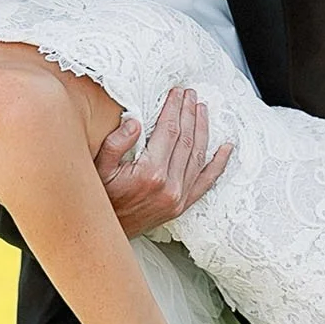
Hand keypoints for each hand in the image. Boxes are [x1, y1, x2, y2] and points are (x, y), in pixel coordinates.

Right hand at [96, 88, 231, 238]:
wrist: (106, 231)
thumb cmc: (100, 198)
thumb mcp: (97, 169)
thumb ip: (115, 144)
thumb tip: (135, 122)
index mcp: (150, 173)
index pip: (169, 131)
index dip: (174, 108)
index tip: (177, 92)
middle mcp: (169, 186)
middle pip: (186, 139)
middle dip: (189, 113)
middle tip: (191, 94)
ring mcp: (179, 197)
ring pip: (198, 156)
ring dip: (202, 129)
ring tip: (203, 109)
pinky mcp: (182, 205)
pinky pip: (206, 182)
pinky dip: (218, 164)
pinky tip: (227, 148)